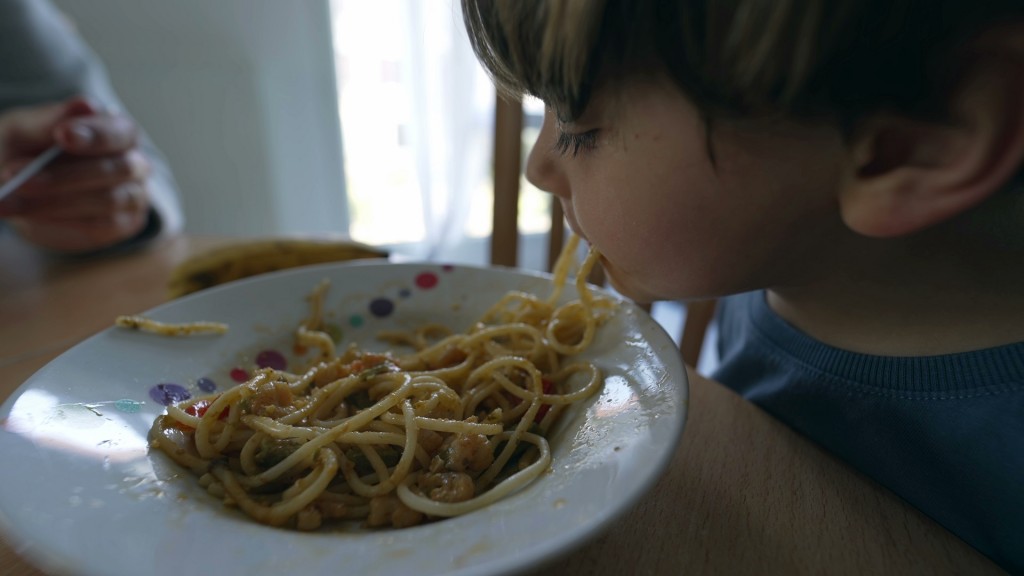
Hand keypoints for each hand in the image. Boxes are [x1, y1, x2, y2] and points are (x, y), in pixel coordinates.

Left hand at [0, 97, 151, 252]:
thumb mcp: (25, 133)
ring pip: (107, 199)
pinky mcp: (124, 223)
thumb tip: (86, 105)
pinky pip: (100, 225)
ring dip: (52, 201)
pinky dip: (59, 220)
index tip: (61, 136)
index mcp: (118, 131)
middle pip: (117, 168)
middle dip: (64, 174)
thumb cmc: (28, 153)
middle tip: (14, 174)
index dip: (95, 134)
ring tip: (6, 201)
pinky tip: (27, 216)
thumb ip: (50, 122)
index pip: (119, 131)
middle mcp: (134, 162)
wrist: (24, 193)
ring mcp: (133, 196)